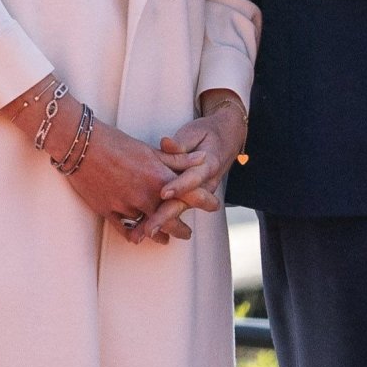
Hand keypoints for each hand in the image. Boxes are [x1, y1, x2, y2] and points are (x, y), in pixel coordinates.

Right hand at [70, 117, 206, 240]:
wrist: (80, 144)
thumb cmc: (116, 142)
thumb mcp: (150, 150)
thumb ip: (178, 159)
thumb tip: (203, 159)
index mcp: (158, 178)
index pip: (190, 195)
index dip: (205, 202)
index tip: (214, 206)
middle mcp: (145, 196)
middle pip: (171, 220)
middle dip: (181, 229)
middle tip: (187, 233)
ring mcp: (126, 206)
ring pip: (149, 227)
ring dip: (160, 233)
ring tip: (167, 238)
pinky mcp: (108, 211)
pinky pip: (125, 229)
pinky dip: (135, 234)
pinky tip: (140, 237)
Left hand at [129, 96, 245, 243]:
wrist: (227, 140)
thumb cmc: (208, 134)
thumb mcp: (196, 132)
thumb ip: (182, 142)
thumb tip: (167, 143)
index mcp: (208, 166)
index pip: (193, 179)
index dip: (179, 186)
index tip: (163, 192)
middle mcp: (205, 185)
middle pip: (184, 203)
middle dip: (165, 217)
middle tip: (149, 228)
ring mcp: (198, 194)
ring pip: (177, 211)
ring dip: (159, 224)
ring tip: (139, 235)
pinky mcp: (190, 198)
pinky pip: (174, 210)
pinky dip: (159, 221)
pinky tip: (140, 230)